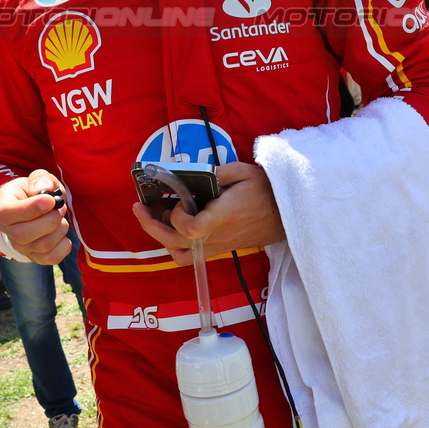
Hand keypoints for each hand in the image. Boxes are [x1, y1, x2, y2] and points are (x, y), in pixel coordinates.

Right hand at [0, 170, 70, 264]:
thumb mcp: (37, 178)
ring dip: (59, 228)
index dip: (31, 208)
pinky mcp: (36, 257)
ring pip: (42, 246)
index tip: (50, 200)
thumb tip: (43, 189)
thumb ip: (40, 178)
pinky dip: (64, 245)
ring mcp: (21, 247)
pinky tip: (62, 231)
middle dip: (50, 219)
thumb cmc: (34, 192)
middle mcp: (8, 231)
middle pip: (24, 235)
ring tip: (59, 217)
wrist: (34, 207)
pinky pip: (52, 258)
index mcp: (3, 207)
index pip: (8, 213)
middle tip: (58, 207)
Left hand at [131, 162, 284, 265]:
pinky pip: (189, 255)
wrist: (287, 214)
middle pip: (176, 242)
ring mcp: (218, 245)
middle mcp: (218, 235)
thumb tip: (192, 176)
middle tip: (141, 208)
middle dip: (152, 225)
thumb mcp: (243, 171)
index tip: (179, 200)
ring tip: (154, 217)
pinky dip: (174, 245)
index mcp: (224, 215)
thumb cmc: (267, 190)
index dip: (177, 216)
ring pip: (179, 254)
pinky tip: (172, 228)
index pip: (191, 229)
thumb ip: (216, 173)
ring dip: (161, 238)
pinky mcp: (220, 249)